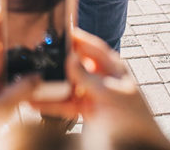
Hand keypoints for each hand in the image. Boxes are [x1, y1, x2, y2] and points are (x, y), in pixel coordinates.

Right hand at [32, 29, 169, 149]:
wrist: (140, 145)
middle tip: (35, 56)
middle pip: (74, 64)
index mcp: (111, 66)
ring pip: (66, 85)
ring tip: (30, 82)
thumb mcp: (110, 93)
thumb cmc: (133, 116)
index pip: (90, 46)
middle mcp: (99, 76)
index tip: (57, 30)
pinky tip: (35, 102)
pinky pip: (64, 104)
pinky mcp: (84, 109)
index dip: (75, 37)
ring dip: (50, 85)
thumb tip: (70, 58)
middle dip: (56, 61)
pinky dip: (50, 103)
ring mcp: (91, 93)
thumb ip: (88, 76)